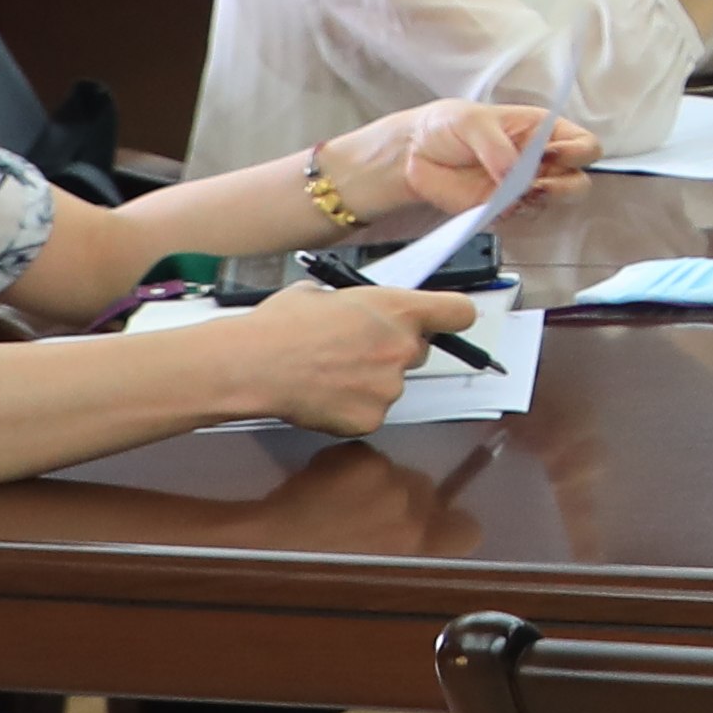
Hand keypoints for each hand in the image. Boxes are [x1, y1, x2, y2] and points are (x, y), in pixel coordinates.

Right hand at [215, 278, 479, 437]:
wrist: (252, 364)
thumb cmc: (281, 326)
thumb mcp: (322, 294)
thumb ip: (355, 304)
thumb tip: (354, 310)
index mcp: (398, 309)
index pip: (459, 312)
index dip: (450, 317)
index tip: (442, 322)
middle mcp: (403, 348)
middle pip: (419, 352)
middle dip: (392, 352)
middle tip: (353, 351)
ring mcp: (390, 387)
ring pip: (389, 384)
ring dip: (367, 381)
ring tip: (324, 373)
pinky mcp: (371, 418)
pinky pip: (369, 413)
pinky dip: (348, 408)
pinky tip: (320, 397)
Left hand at [341, 98, 594, 217]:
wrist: (414, 153)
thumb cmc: (447, 126)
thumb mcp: (472, 122)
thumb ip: (496, 147)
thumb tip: (513, 175)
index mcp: (542, 131)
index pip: (583, 144)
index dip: (578, 152)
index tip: (552, 154)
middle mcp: (540, 161)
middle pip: (578, 182)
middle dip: (564, 187)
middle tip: (537, 185)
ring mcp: (523, 187)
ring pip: (551, 204)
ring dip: (534, 201)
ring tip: (508, 191)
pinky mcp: (502, 208)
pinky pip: (519, 218)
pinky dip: (510, 213)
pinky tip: (493, 201)